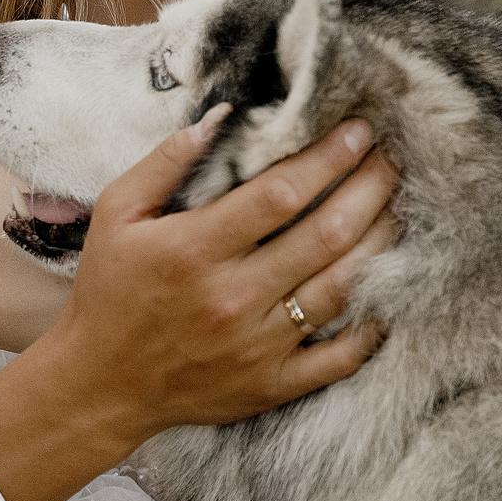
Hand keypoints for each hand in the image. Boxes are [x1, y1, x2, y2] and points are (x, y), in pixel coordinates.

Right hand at [0, 113, 398, 500]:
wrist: (99, 384)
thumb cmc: (110, 290)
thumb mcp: (116, 214)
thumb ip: (166, 162)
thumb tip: (223, 116)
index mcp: (195, 249)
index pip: (281, 194)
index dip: (328, 159)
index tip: (359, 131)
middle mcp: (233, 297)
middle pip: (326, 235)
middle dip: (370, 189)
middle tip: (393, 158)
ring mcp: (258, 345)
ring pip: (342, 288)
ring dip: (381, 243)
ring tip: (401, 207)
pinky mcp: (273, 385)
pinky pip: (341, 357)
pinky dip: (374, 325)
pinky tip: (391, 289)